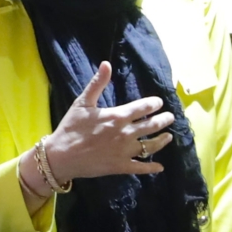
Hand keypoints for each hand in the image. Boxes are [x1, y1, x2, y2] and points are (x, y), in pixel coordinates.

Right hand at [42, 62, 173, 183]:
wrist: (61, 156)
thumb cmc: (71, 127)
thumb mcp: (82, 103)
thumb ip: (97, 84)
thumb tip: (106, 64)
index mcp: (118, 116)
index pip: (143, 107)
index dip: (154, 104)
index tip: (159, 102)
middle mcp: (126, 134)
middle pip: (152, 126)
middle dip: (163, 120)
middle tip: (170, 117)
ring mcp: (125, 152)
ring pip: (150, 146)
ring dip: (162, 141)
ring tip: (169, 137)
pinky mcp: (121, 166)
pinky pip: (141, 167)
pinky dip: (152, 167)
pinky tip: (160, 167)